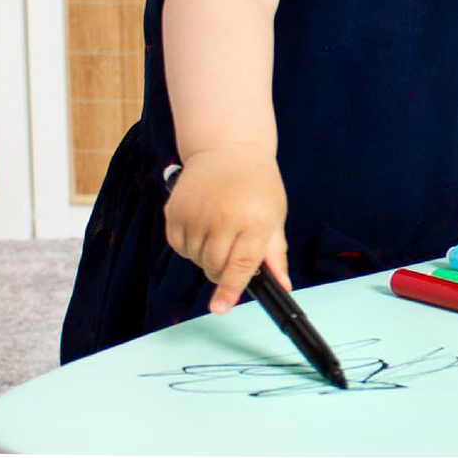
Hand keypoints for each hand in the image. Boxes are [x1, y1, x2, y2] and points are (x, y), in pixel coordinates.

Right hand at [163, 148, 291, 313]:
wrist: (228, 149)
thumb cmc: (257, 184)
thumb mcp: (274, 216)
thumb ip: (274, 254)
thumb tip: (282, 286)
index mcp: (253, 220)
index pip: (240, 266)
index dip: (230, 290)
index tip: (221, 308)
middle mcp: (222, 217)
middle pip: (214, 266)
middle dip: (221, 271)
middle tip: (230, 254)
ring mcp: (195, 213)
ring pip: (195, 258)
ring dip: (205, 257)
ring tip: (218, 231)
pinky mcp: (175, 211)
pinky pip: (178, 246)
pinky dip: (189, 246)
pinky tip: (202, 227)